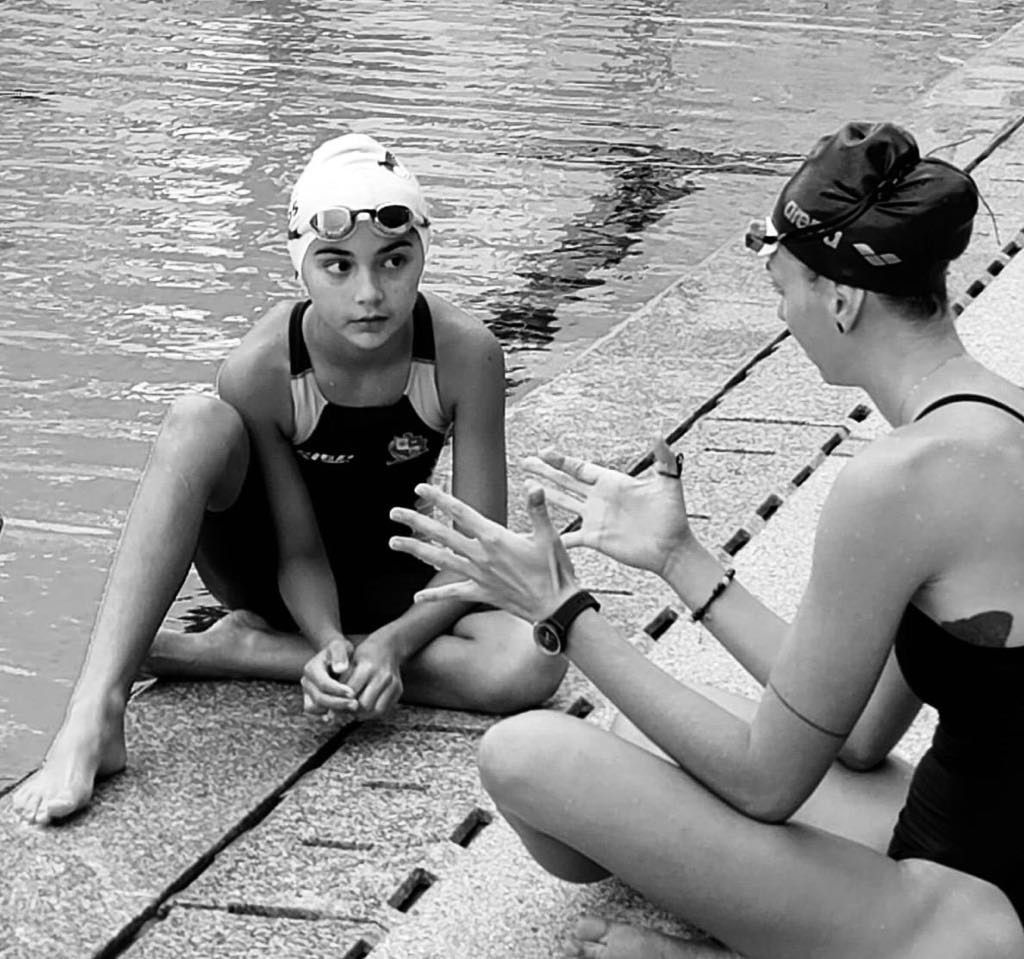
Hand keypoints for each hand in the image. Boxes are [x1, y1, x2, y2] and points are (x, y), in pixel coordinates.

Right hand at [301, 636, 357, 719]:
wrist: (334, 656)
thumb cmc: (339, 650)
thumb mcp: (339, 646)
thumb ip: (339, 654)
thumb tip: (340, 669)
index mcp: (311, 668)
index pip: (323, 683)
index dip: (337, 690)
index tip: (352, 692)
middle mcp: (306, 681)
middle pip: (319, 698)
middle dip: (338, 703)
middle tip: (355, 704)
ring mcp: (307, 692)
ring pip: (315, 708)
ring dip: (333, 711)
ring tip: (351, 708)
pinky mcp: (311, 700)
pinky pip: (316, 712)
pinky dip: (326, 714)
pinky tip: (341, 715)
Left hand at [341, 632, 403, 720]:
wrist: (388, 646)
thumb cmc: (364, 655)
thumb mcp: (350, 662)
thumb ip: (343, 682)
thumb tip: (332, 705)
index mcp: (368, 667)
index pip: (351, 692)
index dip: (340, 701)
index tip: (333, 707)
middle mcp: (383, 676)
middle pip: (364, 704)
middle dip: (352, 710)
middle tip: (343, 711)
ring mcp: (393, 683)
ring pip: (376, 710)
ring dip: (363, 714)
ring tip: (353, 711)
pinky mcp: (398, 690)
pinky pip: (385, 709)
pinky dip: (373, 713)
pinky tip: (364, 710)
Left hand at [389, 482, 578, 622]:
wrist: (555, 608)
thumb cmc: (555, 572)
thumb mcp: (550, 536)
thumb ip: (538, 509)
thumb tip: (533, 485)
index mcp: (496, 538)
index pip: (461, 513)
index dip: (440, 498)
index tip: (422, 488)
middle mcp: (481, 556)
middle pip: (441, 535)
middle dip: (416, 522)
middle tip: (395, 513)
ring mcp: (478, 575)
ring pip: (440, 561)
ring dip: (416, 551)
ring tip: (395, 543)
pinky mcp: (481, 593)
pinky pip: (453, 593)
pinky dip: (434, 595)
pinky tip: (418, 596)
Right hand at [523, 437, 692, 575]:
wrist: (672, 548)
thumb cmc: (673, 515)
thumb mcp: (669, 482)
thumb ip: (663, 457)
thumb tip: (658, 433)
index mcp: (612, 482)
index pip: (581, 468)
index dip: (562, 460)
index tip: (544, 451)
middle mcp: (599, 498)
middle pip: (566, 481)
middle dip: (546, 471)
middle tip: (525, 461)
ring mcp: (595, 518)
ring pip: (563, 503)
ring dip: (545, 495)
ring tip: (526, 485)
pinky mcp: (595, 538)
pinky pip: (570, 537)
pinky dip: (554, 536)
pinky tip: (538, 533)